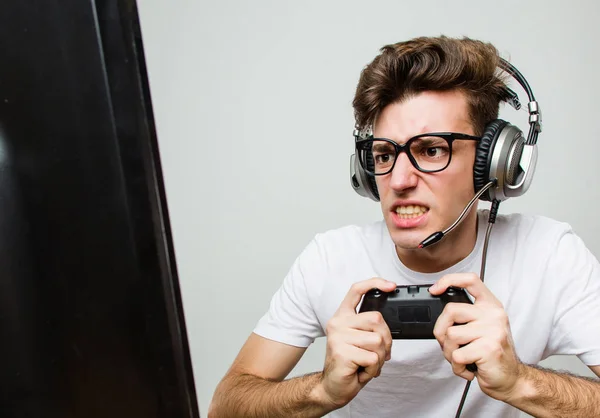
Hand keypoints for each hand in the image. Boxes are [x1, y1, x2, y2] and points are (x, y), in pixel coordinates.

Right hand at [318, 278, 395, 408]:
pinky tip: (361, 371)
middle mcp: (338, 323)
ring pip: (378, 341)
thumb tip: (386, 323)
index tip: (390, 286)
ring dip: (379, 358)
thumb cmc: (350, 364)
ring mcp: (338, 337)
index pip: (356, 290)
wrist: (333, 387)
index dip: (374, 283)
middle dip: (386, 340)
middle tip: (376, 353)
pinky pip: (373, 358)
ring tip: (366, 363)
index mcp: (343, 316)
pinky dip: (374, 369)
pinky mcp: (342, 353)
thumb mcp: (360, 340)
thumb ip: (370, 327)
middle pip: (376, 319)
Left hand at [430, 273, 522, 400]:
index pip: (470, 280)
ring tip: (462, 358)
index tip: (434, 290)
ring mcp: (493, 331)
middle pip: (450, 310)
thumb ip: (465, 316)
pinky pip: (457, 355)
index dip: (449, 280)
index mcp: (490, 306)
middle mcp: (493, 315)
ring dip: (449, 352)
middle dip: (440, 331)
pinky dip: (457, 366)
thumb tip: (438, 312)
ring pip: (450, 334)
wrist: (511, 379)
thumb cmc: (491, 354)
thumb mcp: (481, 328)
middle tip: (450, 345)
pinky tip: (468, 368)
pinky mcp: (489, 348)